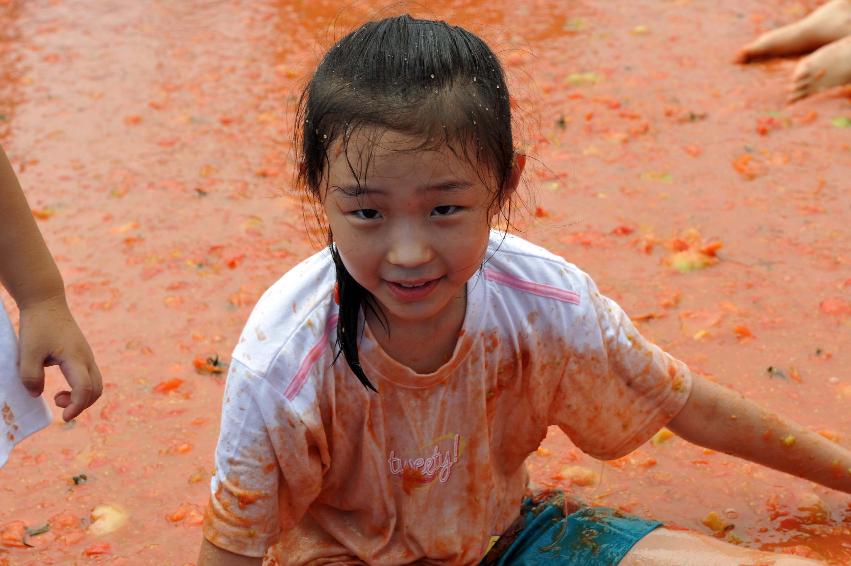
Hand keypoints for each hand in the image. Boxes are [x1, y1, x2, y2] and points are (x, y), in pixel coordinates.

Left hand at [17, 294, 102, 420]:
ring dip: (82, 396)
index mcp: (75, 358)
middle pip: (97, 389)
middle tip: (57, 403)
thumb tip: (37, 394)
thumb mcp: (27, 353)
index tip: (63, 417)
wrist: (47, 303)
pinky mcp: (83, 354)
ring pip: (96, 384)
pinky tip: (62, 384)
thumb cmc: (37, 326)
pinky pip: (90, 377)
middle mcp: (87, 358)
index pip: (85, 389)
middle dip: (81, 404)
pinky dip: (80, 388)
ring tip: (58, 395)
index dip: (76, 406)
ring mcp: (87, 356)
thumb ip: (30, 376)